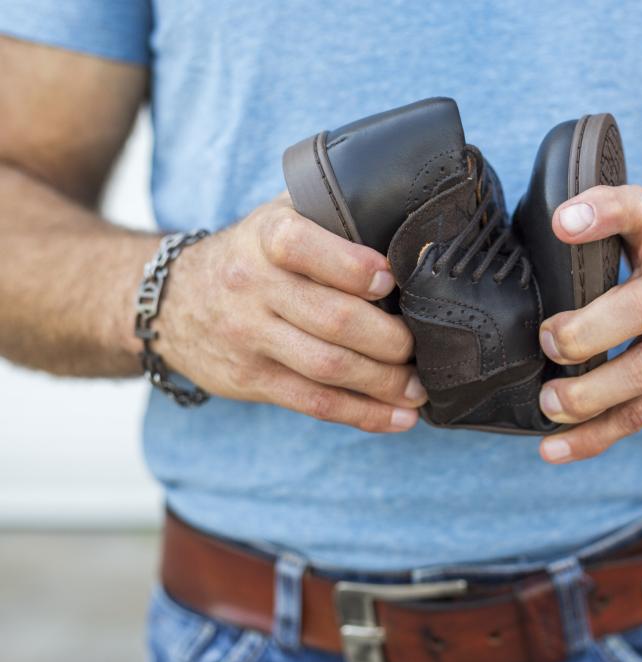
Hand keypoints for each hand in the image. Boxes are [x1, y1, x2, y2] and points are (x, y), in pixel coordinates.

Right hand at [154, 193, 425, 431]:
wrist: (172, 302)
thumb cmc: (253, 255)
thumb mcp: (278, 218)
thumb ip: (331, 217)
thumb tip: (412, 227)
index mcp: (266, 237)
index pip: (304, 246)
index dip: (352, 266)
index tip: (391, 279)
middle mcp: (253, 286)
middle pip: (333, 318)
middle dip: (391, 339)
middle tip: (424, 346)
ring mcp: (249, 337)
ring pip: (328, 367)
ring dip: (385, 383)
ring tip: (420, 388)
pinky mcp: (251, 380)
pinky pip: (315, 402)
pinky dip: (363, 414)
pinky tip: (398, 417)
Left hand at [536, 185, 641, 461]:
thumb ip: (610, 242)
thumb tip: (527, 255)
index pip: (640, 211)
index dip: (604, 212)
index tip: (563, 221)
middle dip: (591, 329)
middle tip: (550, 340)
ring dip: (590, 394)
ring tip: (550, 402)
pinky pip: (641, 413)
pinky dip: (596, 436)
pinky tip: (557, 448)